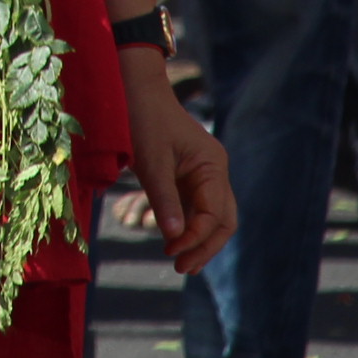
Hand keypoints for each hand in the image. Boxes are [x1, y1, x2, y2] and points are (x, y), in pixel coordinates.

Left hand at [120, 47, 234, 272]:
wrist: (133, 88)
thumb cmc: (142, 119)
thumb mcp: (150, 161)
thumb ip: (163, 199)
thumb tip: (175, 238)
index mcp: (213, 165)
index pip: (215, 214)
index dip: (196, 237)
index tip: (172, 251)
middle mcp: (215, 172)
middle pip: (223, 220)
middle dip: (205, 246)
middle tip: (181, 268)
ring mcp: (204, 175)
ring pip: (212, 218)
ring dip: (198, 241)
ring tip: (180, 264)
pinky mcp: (189, 177)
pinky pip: (196, 209)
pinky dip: (188, 228)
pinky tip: (175, 245)